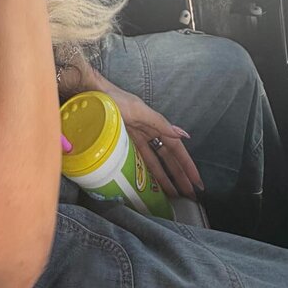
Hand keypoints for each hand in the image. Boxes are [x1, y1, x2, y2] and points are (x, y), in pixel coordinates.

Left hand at [94, 74, 203, 200]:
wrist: (90, 93)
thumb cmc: (114, 99)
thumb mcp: (138, 110)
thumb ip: (159, 123)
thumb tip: (182, 135)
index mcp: (155, 124)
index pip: (175, 148)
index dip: (186, 165)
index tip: (197, 182)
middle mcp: (148, 132)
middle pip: (168, 157)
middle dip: (180, 175)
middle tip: (190, 194)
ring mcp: (136, 138)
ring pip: (155, 161)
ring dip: (166, 177)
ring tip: (175, 194)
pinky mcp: (123, 142)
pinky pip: (140, 159)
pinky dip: (148, 171)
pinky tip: (152, 182)